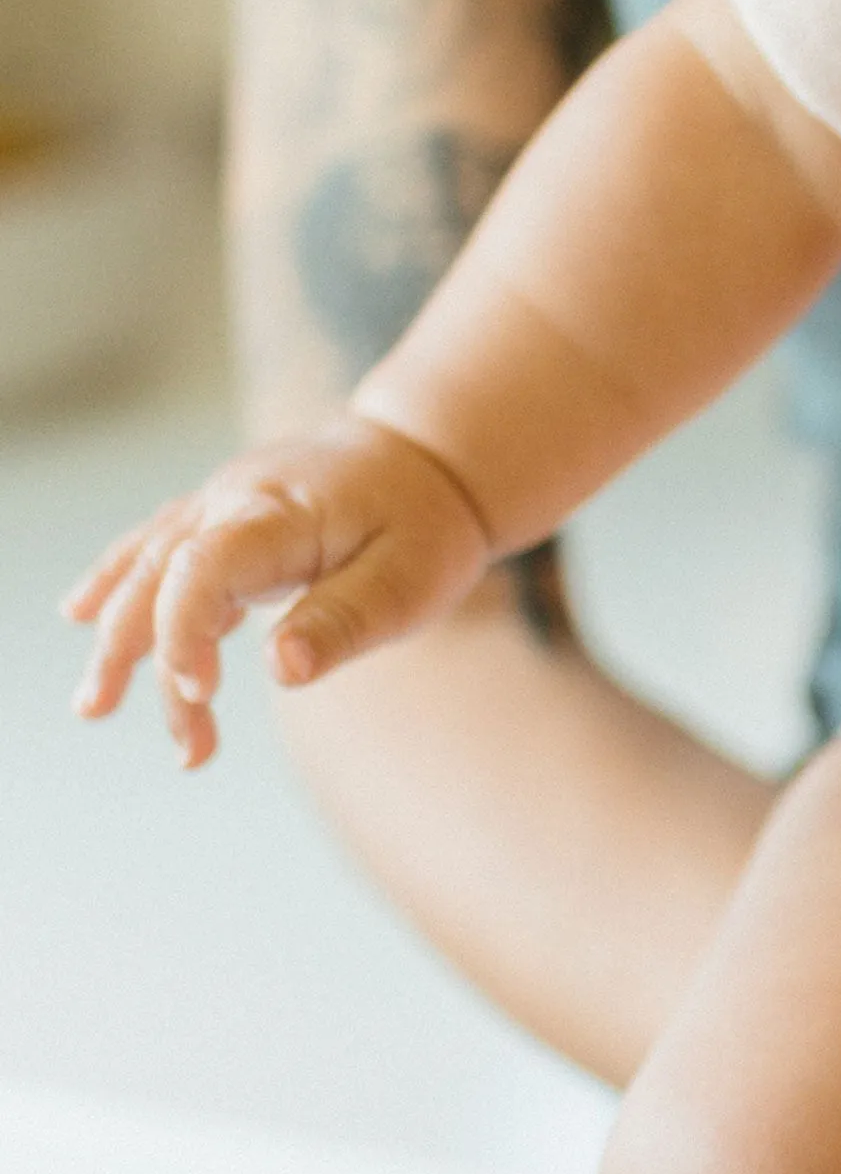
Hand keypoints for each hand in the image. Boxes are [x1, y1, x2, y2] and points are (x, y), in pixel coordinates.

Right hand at [65, 413, 492, 767]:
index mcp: (277, 515)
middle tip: (111, 717)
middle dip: (131, 652)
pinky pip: (155, 550)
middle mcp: (232, 501)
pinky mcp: (220, 518)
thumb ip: (344, 621)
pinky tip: (80, 615)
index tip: (203, 692)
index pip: (202, 568)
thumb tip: (284, 672)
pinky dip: (120, 585)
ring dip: (119, 637)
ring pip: (147, 569)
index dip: (186, 631)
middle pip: (158, 576)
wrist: (427, 455)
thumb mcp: (411, 580)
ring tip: (96, 707)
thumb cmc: (424, 524)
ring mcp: (218, 504)